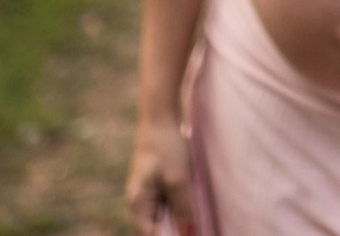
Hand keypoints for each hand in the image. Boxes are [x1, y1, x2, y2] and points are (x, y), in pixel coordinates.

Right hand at [124, 112, 194, 233]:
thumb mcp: (178, 179)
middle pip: (160, 224)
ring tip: (201, 212)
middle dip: (179, 226)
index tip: (192, 232)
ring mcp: (150, 189)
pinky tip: (198, 197)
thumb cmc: (166, 146)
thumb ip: (183, 208)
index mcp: (138, 202)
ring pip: (168, 211)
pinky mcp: (160, 179)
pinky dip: (184, 200)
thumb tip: (189, 232)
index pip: (151, 234)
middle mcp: (140, 199)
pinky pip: (172, 198)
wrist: (161, 114)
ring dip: (183, 212)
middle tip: (200, 224)